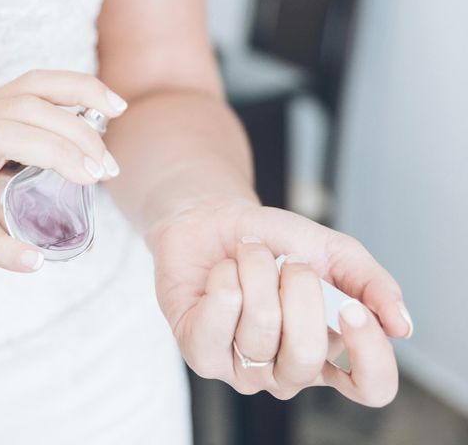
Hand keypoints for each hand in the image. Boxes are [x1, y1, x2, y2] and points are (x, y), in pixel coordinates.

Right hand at [0, 70, 127, 296]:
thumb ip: (30, 163)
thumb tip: (95, 170)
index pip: (31, 85)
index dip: (79, 88)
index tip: (117, 107)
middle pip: (22, 107)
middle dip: (77, 131)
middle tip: (107, 167)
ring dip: (56, 156)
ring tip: (90, 182)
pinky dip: (4, 246)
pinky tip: (34, 261)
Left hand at [148, 196, 412, 406]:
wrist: (217, 218)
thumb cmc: (275, 241)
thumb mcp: (333, 251)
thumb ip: (370, 283)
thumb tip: (401, 325)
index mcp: (330, 352)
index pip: (370, 386)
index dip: (368, 352)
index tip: (350, 307)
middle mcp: (287, 371)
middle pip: (307, 356)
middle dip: (298, 289)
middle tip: (285, 260)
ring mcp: (243, 369)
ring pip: (260, 329)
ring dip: (255, 270)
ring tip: (249, 256)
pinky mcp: (202, 355)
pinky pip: (216, 322)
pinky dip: (224, 278)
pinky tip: (222, 272)